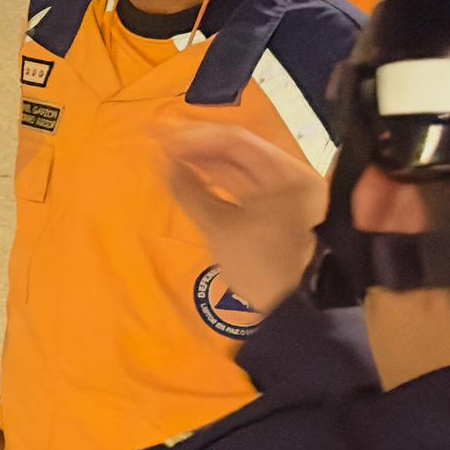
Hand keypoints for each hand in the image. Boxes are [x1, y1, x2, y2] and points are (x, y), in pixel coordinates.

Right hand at [161, 120, 326, 318]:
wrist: (286, 313)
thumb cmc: (258, 268)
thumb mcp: (220, 228)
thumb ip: (189, 190)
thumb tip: (163, 160)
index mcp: (289, 175)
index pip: (238, 141)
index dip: (197, 137)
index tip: (162, 138)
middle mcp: (290, 177)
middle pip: (238, 150)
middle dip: (197, 145)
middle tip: (159, 139)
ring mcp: (282, 193)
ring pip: (236, 167)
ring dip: (202, 160)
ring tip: (167, 154)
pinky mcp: (271, 209)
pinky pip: (238, 185)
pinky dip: (212, 180)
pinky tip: (185, 173)